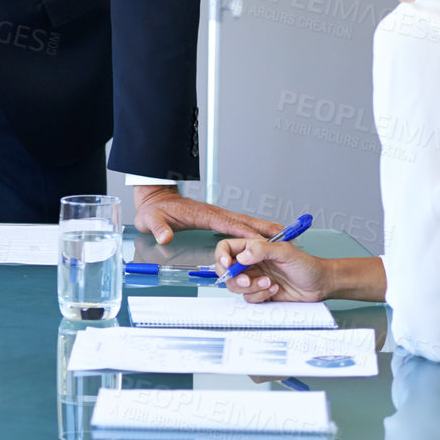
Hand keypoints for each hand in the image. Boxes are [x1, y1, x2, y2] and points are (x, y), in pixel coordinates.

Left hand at [131, 185, 281, 245]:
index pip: (230, 225)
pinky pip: (240, 225)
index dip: (248, 234)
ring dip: (265, 228)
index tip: (265, 241)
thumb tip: (164, 236)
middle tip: (289, 234)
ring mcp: (217, 216)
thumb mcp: (151, 220)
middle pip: (246, 221)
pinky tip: (264, 237)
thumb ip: (158, 228)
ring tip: (286, 235)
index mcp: (204, 215)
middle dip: (267, 228)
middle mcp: (215, 214)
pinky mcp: (216, 219)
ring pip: (246, 222)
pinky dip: (255, 230)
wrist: (155, 199)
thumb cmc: (155, 210)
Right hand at [211, 238, 333, 302]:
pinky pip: (249, 298)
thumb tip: (242, 256)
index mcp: (253, 248)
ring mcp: (254, 279)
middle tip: (247, 280)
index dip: (221, 256)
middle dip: (234, 277)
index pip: (226, 248)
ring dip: (252, 288)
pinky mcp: (260, 293)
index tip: (227, 264)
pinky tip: (274, 289)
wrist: (319, 284)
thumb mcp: (285, 251)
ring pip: (236, 287)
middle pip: (226, 270)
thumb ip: (262, 250)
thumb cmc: (306, 264)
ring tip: (269, 283)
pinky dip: (261, 295)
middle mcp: (251, 263)